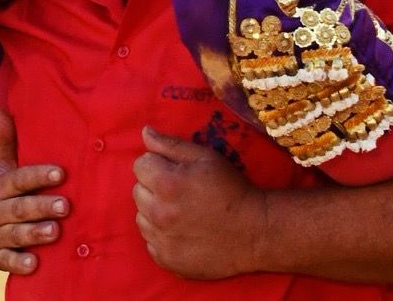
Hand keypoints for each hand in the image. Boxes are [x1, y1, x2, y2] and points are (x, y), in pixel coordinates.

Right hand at [0, 110, 67, 276]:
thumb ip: (4, 139)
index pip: (19, 179)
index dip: (39, 176)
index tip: (60, 173)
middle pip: (20, 208)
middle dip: (42, 207)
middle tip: (65, 206)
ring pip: (16, 234)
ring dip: (35, 234)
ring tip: (55, 231)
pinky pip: (6, 261)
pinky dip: (19, 263)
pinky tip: (34, 264)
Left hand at [132, 127, 265, 280]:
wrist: (254, 233)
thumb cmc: (231, 189)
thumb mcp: (205, 157)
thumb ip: (170, 144)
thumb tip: (144, 132)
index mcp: (167, 184)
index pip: (140, 165)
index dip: (158, 164)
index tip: (176, 170)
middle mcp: (159, 213)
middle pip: (138, 191)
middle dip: (154, 186)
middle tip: (181, 191)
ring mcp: (162, 240)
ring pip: (141, 217)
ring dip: (155, 212)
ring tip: (182, 212)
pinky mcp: (166, 260)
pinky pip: (150, 242)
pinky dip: (161, 236)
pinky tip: (183, 231)